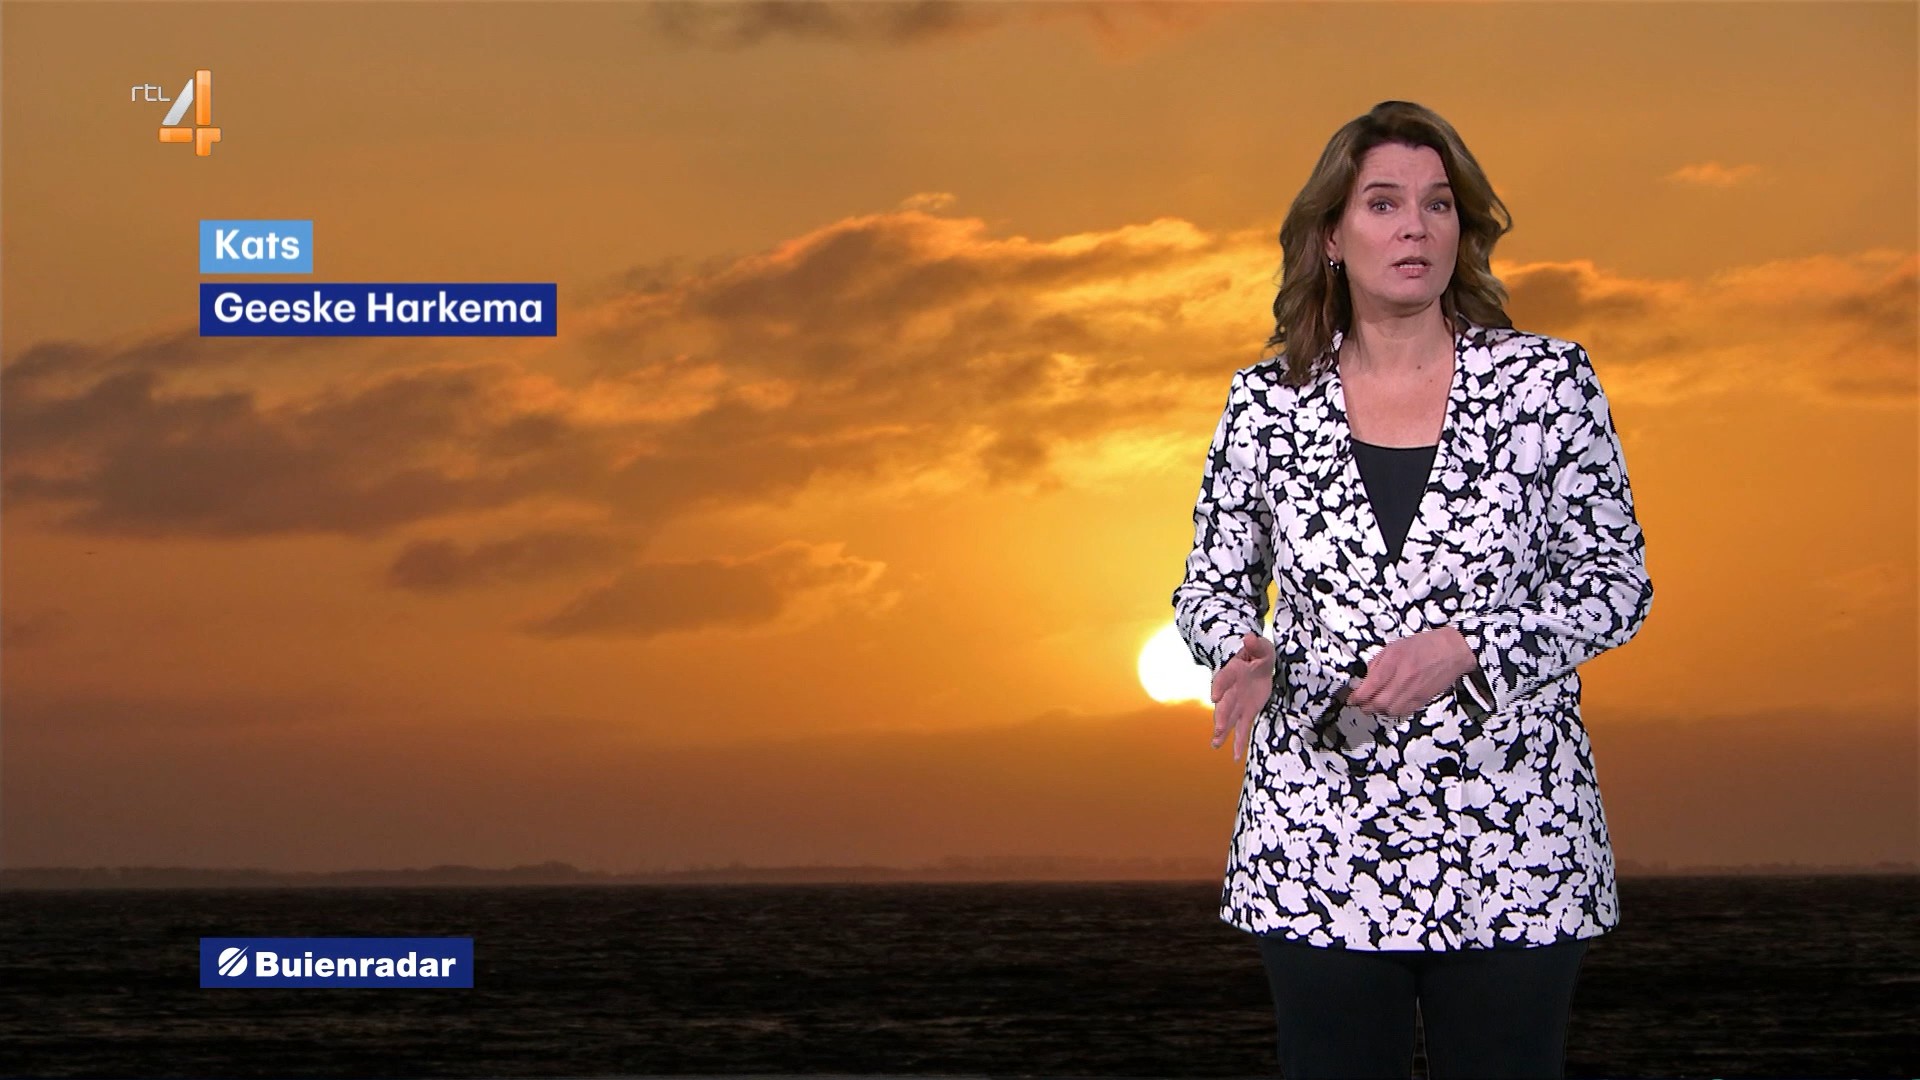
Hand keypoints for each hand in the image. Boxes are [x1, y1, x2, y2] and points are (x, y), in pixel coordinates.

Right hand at [1210, 632, 1275, 761]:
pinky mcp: (1246, 713)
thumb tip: (1249, 638)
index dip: (1218, 687)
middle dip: (1221, 716)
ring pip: (1228, 719)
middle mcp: (1230, 691)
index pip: (1223, 679)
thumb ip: (1256, 645)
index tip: (1214, 696)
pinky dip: (1239, 743)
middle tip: (1219, 727)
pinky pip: (1242, 729)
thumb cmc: (1259, 655)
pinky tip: (1235, 758)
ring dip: (1223, 731)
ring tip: (1216, 744)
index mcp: (1232, 672)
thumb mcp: (1262, 647)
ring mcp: (1237, 704)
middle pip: (1224, 704)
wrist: (1258, 666)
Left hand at [1344, 627, 1479, 718]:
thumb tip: (1365, 679)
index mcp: (1394, 661)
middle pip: (1378, 703)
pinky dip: (1393, 711)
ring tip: (1374, 705)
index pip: (1370, 686)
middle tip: (1360, 704)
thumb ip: (1377, 663)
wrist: (1452, 651)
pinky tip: (1389, 705)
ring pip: (1390, 711)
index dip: (1357, 696)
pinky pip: (1403, 712)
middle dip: (1365, 706)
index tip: (1351, 698)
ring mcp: (1414, 691)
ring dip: (1378, 710)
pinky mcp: (1423, 699)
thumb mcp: (1394, 646)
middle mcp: (1403, 678)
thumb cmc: (1424, 645)